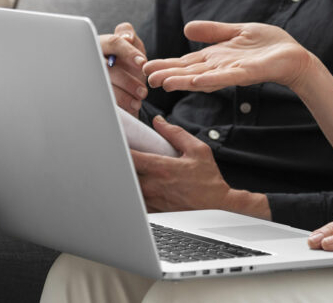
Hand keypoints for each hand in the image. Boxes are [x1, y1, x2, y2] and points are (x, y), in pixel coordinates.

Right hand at [99, 22, 148, 116]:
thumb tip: (127, 37)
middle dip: (127, 80)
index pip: (113, 43)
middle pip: (107, 68)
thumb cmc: (127, 63)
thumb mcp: (131, 45)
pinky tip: (131, 107)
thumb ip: (128, 34)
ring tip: (138, 101)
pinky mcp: (90, 94)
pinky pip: (101, 100)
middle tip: (143, 91)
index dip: (128, 52)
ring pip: (103, 87)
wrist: (125, 89)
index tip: (142, 63)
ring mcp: (89, 78)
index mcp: (101, 44)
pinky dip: (118, 105)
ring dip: (124, 95)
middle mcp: (91, 60)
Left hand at [131, 116, 268, 217]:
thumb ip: (175, 133)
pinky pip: (136, 200)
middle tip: (121, 154)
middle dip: (121, 162)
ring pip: (128, 187)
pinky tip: (139, 185)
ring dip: (128, 177)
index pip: (130, 157)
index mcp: (162, 168)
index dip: (119, 148)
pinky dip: (134, 191)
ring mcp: (151, 199)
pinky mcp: (153, 210)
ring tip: (132, 170)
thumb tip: (158, 121)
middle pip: (125, 172)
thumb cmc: (208, 178)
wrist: (216, 204)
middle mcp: (153, 185)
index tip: (116, 142)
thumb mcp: (197, 149)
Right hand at [143, 21, 318, 94]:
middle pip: (189, 72)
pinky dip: (211, 79)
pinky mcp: (248, 73)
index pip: (186, 62)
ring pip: (204, 78)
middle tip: (145, 78)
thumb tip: (186, 29)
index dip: (167, 64)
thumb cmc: (268, 46)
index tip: (146, 67)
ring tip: (164, 82)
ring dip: (184, 81)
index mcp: (216, 58)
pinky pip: (227, 77)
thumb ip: (213, 31)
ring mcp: (233, 72)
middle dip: (168, 75)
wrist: (293, 56)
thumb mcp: (236, 32)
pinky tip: (197, 81)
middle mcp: (220, 67)